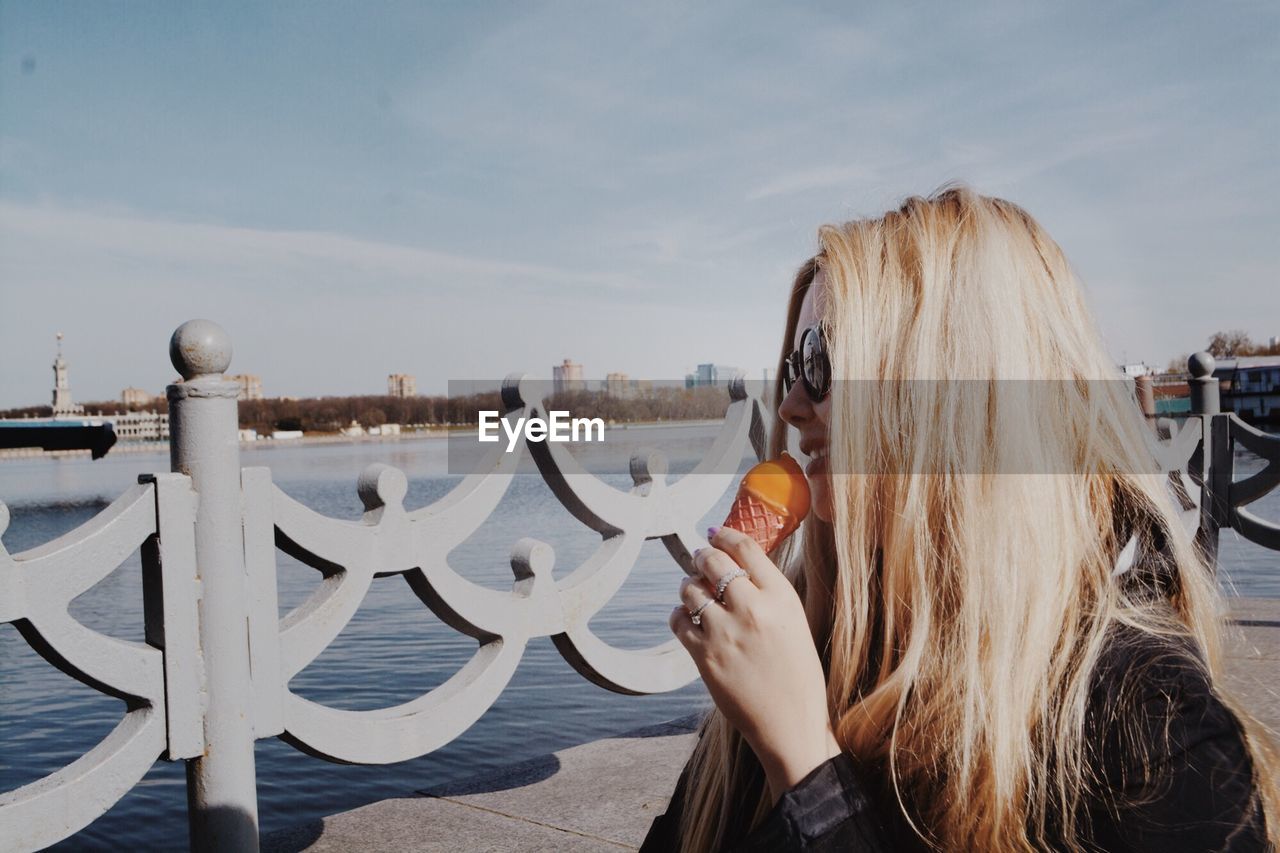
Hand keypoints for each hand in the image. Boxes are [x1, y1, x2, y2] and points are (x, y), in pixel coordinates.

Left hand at [670, 525, 840, 800]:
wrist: (790, 724)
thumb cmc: (797, 675)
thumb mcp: (795, 623)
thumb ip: (769, 593)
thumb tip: (738, 565)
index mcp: (781, 598)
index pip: (746, 549)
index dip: (726, 535)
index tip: (716, 533)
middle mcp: (753, 609)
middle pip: (713, 562)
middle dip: (701, 556)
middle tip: (699, 558)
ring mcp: (725, 632)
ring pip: (690, 589)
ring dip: (688, 586)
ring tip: (694, 591)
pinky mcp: (704, 656)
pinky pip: (678, 620)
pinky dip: (679, 615)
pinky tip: (687, 619)